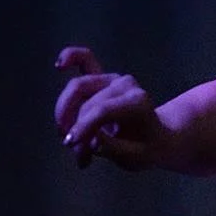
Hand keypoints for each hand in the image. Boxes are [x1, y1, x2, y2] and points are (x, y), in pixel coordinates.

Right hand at [52, 47, 165, 168]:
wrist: (156, 140)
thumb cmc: (145, 150)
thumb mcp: (132, 158)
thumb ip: (110, 147)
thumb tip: (88, 139)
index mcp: (137, 103)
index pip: (102, 110)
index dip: (82, 126)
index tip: (71, 144)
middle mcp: (126, 85)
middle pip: (86, 101)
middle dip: (74, 126)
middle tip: (74, 150)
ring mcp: (113, 79)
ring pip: (77, 89)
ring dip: (65, 114)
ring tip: (70, 140)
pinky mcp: (102, 77)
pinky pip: (85, 59)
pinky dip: (71, 57)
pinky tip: (59, 65)